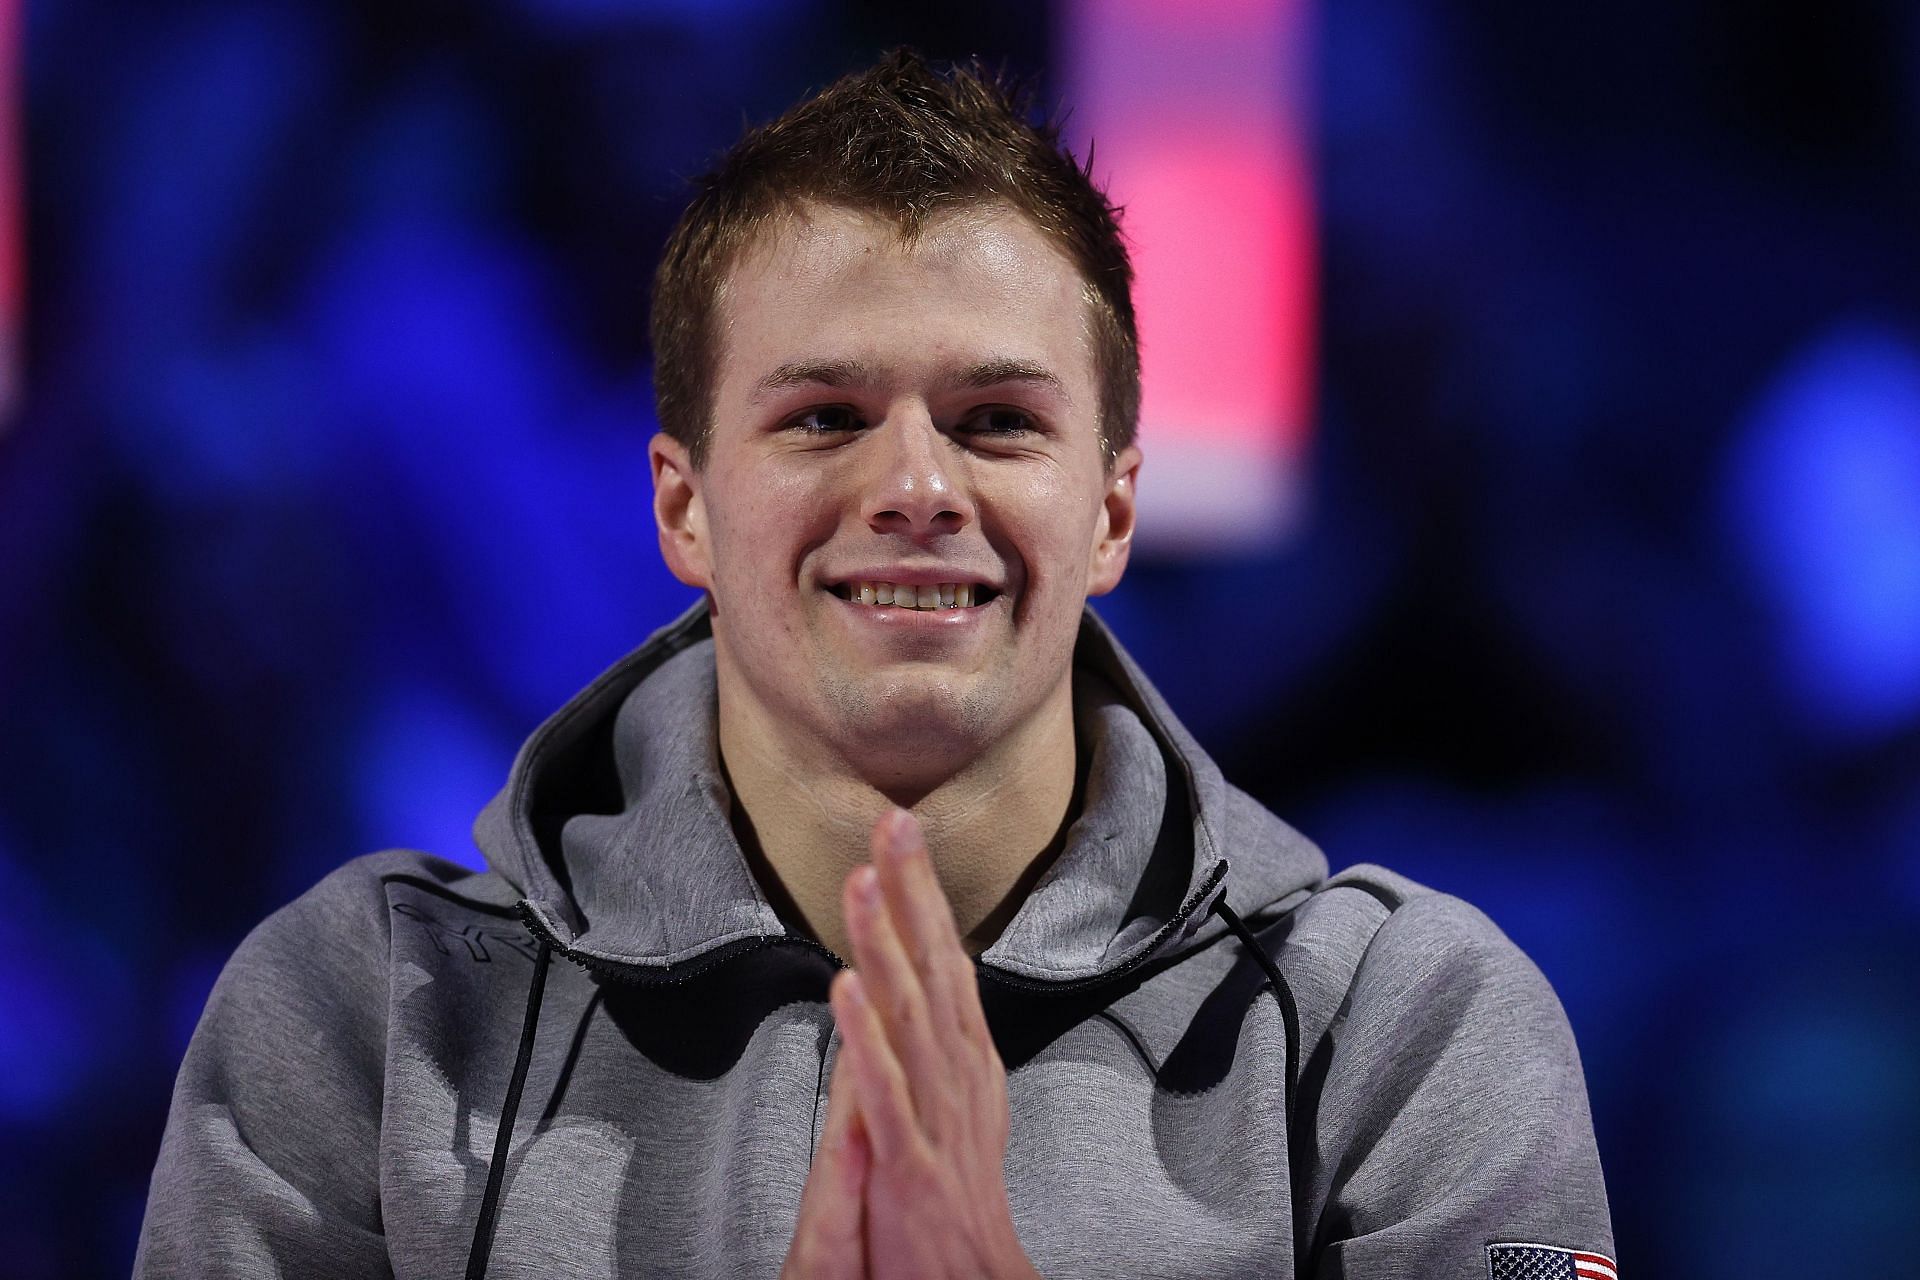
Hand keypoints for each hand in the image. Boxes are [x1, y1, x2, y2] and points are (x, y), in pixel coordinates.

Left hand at [781, 809, 1040, 1279]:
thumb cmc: (959, 1199)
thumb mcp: (958, 1105)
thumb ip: (935, 1042)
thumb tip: (915, 976)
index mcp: (965, 1060)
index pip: (945, 960)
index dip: (923, 895)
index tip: (902, 833)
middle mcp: (958, 1076)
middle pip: (935, 969)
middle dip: (912, 893)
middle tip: (894, 823)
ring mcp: (936, 1118)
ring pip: (909, 1017)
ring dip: (884, 944)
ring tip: (861, 882)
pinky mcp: (910, 1165)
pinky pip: (884, 1093)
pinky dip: (866, 1038)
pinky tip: (847, 989)